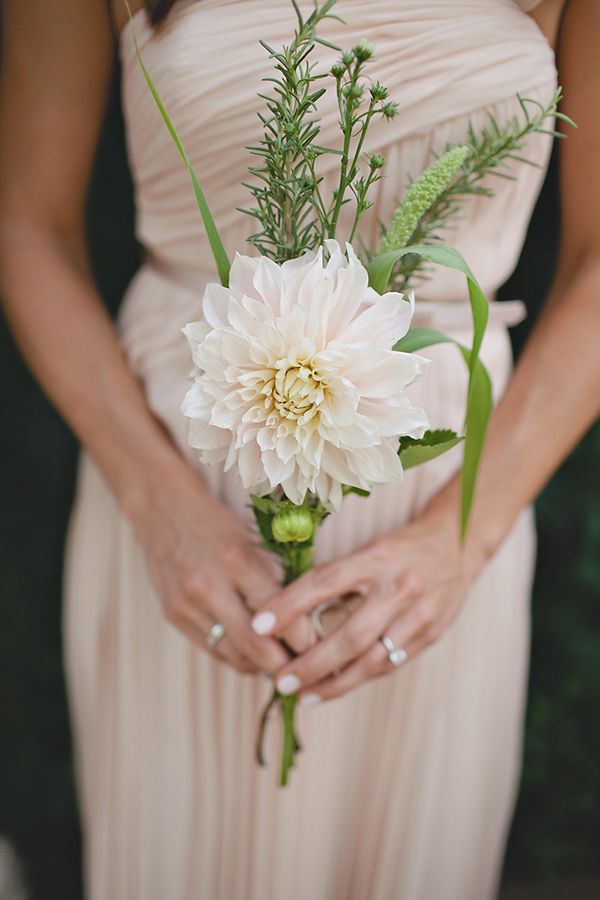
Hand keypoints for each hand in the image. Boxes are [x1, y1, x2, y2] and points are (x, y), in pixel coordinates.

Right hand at [128, 463, 315, 676]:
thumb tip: (304, 619)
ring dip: (260, 666)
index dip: (302, 637)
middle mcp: (208, 585)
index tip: (318, 644)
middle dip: (283, 665)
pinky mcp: (173, 616)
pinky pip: (212, 650)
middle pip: (253, 645)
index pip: (277, 611)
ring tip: (282, 665)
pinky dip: (236, 657)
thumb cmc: (216, 522)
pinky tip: (253, 656)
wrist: (161, 509)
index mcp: (235, 559)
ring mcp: (186, 604)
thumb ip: (274, 578)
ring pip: (232, 655)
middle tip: (304, 669)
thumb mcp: (252, 540)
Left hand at [251, 506, 483, 701]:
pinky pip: (390, 664)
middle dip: (311, 663)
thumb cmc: (399, 547)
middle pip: (349, 635)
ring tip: (302, 694)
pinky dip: (359, 679)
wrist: (457, 543)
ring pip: (372, 660)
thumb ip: (337, 577)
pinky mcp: (431, 634)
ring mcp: (419, 614)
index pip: (324, 581)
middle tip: (279, 681)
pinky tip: (334, 688)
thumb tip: (288, 611)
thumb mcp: (368, 549)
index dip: (289, 604)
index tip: (258, 625)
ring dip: (333, 683)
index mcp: (376, 557)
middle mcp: (399, 586)